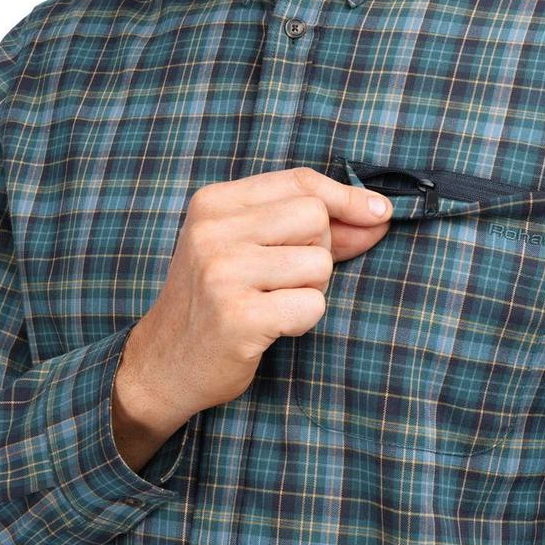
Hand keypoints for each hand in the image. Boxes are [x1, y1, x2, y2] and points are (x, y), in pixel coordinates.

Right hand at [114, 166, 391, 436]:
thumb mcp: (249, 247)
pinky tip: (270, 327)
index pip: (299, 181)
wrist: (165, 362)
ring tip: (272, 302)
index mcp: (214, 203)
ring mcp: (222, 273)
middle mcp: (213, 231)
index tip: (378, 213)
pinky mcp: (238, 317)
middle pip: (314, 217)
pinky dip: (303, 320)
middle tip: (283, 278)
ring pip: (318, 263)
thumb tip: (379, 214)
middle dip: (318, 250)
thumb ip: (311, 227)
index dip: (346, 197)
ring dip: (310, 289)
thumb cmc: (217, 299)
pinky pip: (312, 305)